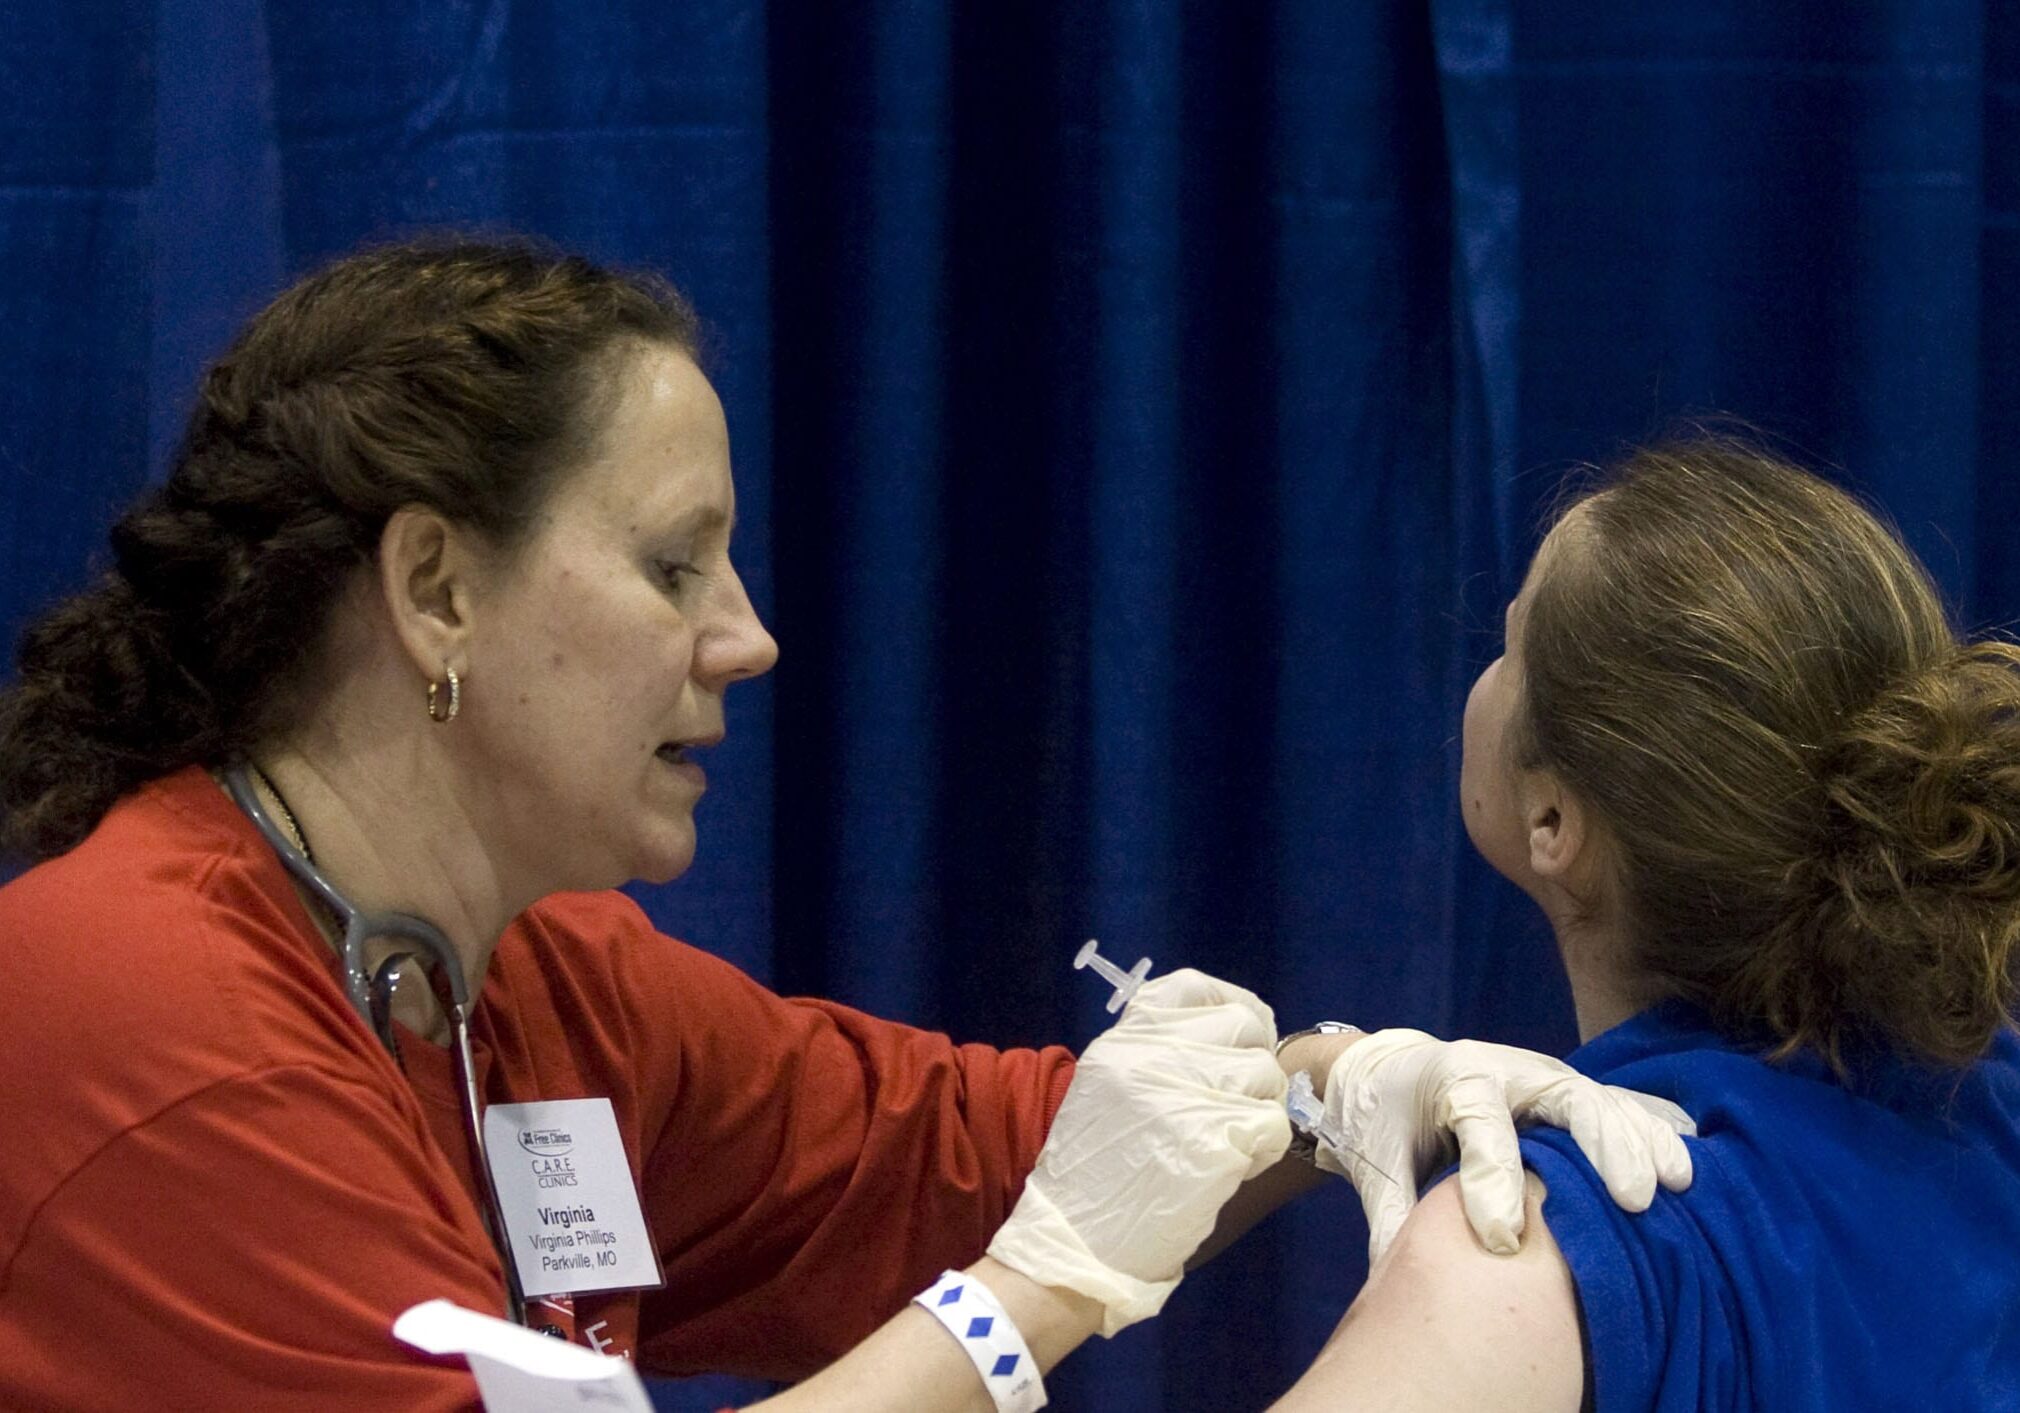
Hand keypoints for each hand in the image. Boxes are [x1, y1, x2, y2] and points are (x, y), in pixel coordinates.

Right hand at [986, 969, 1291, 1334]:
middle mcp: (1152, 1055)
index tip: (1240, 1036)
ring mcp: (1183, 1096)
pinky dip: (1265, 1147)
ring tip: (1230, 1138)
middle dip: (1252, 1063)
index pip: (1194, 987)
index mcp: (1123, 1038)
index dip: (1231, 1006)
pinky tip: (1235, 1165)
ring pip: (1267, 1074)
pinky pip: (1275, 1125)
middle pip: (1244, 1027)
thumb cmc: (1094, 1172)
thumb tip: (1227, 1036)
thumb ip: (1157, 1053)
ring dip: (1260, 1107)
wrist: (1075, 1243)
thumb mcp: (1107, 1087)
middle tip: (1237, 1101)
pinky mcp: (1214, 1142)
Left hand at [1316, 1029, 1693, 1261]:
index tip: (1502, 1239)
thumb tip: (1395, 1277)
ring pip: (1603, 1100)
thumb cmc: (1383, 1120)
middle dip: (1603, 1147)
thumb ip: (1391, 1213)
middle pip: (1564, 1097)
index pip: (1479, 1122)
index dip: (1494, 1179)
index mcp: (1451, 1079)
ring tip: (1677, 1184)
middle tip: (1634, 1201)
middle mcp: (1506, 1069)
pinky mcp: (1567, 1092)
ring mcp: (1544, 1076)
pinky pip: (1619, 1104)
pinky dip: (1655, 1127)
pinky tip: (1690, 1156)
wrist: (1392, 1074)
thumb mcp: (1374, 1160)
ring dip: (1643, 1140)